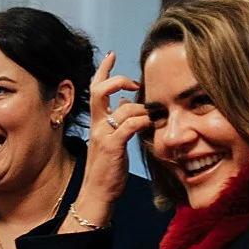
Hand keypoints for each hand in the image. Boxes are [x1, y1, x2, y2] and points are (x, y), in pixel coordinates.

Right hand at [70, 53, 146, 228]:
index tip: (111, 55)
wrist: (97, 194)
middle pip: (100, 90)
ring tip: (153, 120)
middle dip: (119, 81)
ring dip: (144, 110)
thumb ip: (119, 122)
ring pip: (125, 108)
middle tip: (135, 83)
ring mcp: (103, 135)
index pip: (95, 89)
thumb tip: (130, 104)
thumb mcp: (112, 141)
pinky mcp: (113, 145)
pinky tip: (151, 125)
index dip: (103, 70)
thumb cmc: (107, 170)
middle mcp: (97, 125)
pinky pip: (131, 124)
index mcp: (96, 123)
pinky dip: (144, 121)